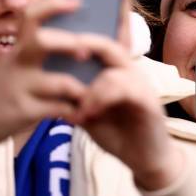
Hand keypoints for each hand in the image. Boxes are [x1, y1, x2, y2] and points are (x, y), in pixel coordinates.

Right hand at [0, 0, 89, 159]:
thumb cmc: (6, 88)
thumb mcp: (15, 63)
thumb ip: (38, 50)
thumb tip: (78, 37)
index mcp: (19, 47)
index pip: (30, 15)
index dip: (53, 4)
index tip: (77, 1)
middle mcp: (18, 63)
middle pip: (42, 41)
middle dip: (69, 43)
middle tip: (86, 52)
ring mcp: (20, 87)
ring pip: (60, 82)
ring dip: (80, 87)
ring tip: (90, 91)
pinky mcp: (24, 112)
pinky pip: (59, 108)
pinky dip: (74, 109)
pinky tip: (79, 110)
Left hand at [71, 34, 184, 190]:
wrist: (146, 159)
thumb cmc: (118, 133)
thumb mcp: (89, 114)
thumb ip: (74, 99)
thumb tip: (45, 87)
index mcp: (116, 71)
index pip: (101, 44)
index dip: (83, 36)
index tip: (59, 38)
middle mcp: (130, 73)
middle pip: (110, 47)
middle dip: (87, 45)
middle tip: (69, 54)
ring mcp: (142, 86)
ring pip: (113, 73)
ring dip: (91, 90)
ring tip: (79, 110)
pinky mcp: (149, 103)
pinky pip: (126, 91)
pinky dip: (104, 100)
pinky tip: (90, 114)